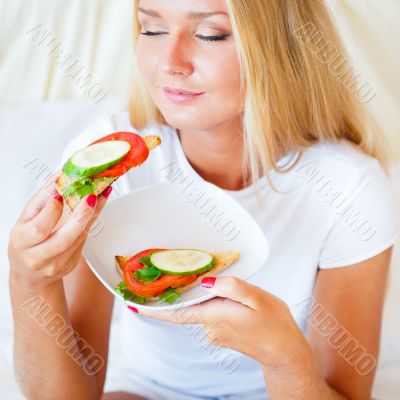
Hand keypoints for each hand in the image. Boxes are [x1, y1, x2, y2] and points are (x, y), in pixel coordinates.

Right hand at [8, 173, 110, 289]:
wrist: (29, 272)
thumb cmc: (26, 240)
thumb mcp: (26, 218)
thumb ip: (42, 198)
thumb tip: (59, 176)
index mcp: (22, 241)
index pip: (39, 228)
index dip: (52, 211)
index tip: (62, 192)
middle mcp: (39, 257)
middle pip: (63, 239)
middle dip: (80, 216)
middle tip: (91, 196)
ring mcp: (57, 264)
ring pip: (78, 240)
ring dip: (91, 216)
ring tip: (99, 197)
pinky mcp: (71, 264)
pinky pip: (84, 241)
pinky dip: (91, 222)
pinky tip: (97, 208)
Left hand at [137, 276, 311, 368]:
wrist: (284, 352)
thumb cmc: (274, 324)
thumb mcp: (258, 298)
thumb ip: (232, 288)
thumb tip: (208, 282)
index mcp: (215, 316)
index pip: (176, 313)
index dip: (153, 310)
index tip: (132, 305)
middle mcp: (209, 326)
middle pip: (189, 304)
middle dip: (183, 290)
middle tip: (178, 270)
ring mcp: (214, 331)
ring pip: (202, 306)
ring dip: (206, 294)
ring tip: (220, 282)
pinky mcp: (221, 332)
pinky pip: (211, 312)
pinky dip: (214, 302)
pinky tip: (232, 297)